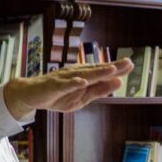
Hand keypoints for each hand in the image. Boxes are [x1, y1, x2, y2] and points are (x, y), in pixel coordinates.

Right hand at [3, 58, 133, 118]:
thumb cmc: (56, 96)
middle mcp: (75, 74)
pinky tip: (82, 81)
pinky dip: (73, 83)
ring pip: (82, 75)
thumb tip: (118, 82)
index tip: (131, 64)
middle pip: (95, 71)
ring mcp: (64, 79)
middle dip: (111, 67)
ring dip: (97, 73)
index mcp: (83, 77)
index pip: (102, 72)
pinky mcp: (53, 86)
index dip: (116, 69)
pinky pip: (64, 85)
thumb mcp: (81, 98)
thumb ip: (98, 90)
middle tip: (128, 63)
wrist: (30, 95)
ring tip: (111, 69)